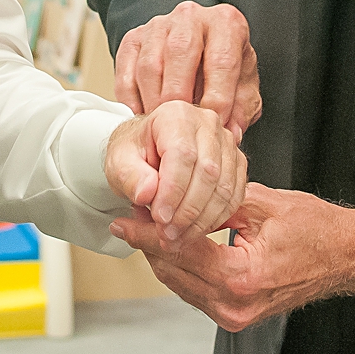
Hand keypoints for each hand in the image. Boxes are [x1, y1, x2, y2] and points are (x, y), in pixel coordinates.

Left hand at [102, 101, 246, 244]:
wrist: (148, 152)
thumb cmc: (135, 153)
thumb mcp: (118, 162)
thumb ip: (130, 176)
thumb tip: (148, 192)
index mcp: (176, 115)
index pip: (182, 155)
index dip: (172, 191)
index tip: (160, 218)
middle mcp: (206, 123)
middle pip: (207, 172)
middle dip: (187, 211)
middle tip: (167, 235)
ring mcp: (226, 142)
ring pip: (224, 187)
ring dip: (201, 219)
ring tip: (177, 238)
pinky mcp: (236, 163)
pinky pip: (234, 196)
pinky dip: (215, 218)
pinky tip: (195, 230)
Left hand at [110, 182, 354, 330]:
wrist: (349, 257)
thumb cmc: (318, 229)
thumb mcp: (263, 204)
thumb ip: (214, 204)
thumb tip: (172, 198)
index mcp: (241, 278)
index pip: (178, 251)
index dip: (146, 232)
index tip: (122, 218)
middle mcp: (234, 305)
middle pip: (172, 271)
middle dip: (149, 241)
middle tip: (132, 213)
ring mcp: (235, 315)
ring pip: (179, 283)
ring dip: (161, 254)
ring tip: (146, 223)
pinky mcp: (236, 314)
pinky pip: (195, 290)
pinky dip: (181, 266)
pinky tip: (172, 242)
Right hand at [115, 1, 262, 138]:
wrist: (200, 50)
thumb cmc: (222, 68)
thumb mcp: (244, 86)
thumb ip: (242, 108)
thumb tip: (231, 131)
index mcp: (225, 23)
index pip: (222, 59)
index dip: (219, 96)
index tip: (216, 122)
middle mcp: (190, 17)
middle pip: (180, 52)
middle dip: (180, 94)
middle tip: (182, 125)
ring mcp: (158, 26)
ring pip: (150, 64)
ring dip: (154, 100)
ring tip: (163, 124)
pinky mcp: (133, 39)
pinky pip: (126, 71)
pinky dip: (131, 99)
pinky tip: (142, 116)